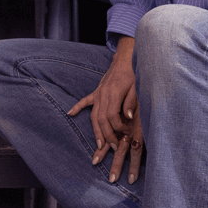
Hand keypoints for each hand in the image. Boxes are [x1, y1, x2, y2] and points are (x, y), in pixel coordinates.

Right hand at [68, 44, 143, 182]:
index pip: (113, 117)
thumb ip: (131, 102)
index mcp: (114, 94)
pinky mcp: (97, 91)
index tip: (126, 136)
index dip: (118, 128)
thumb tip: (128, 117)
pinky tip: (70, 113)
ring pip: (94, 115)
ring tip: (99, 146)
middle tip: (114, 148)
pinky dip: (77, 107)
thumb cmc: (134, 73)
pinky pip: (85, 101)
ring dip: (96, 131)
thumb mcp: (138, 87)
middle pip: (101, 120)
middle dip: (107, 136)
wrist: (127, 58)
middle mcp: (103, 95)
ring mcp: (99, 93)